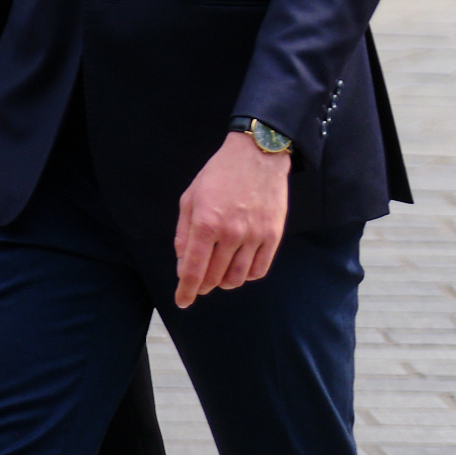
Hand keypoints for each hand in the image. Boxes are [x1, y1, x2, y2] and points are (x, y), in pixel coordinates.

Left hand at [174, 132, 289, 307]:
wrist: (258, 153)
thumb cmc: (219, 173)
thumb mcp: (190, 197)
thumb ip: (183, 232)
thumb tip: (183, 263)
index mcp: (205, 224)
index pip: (192, 271)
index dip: (185, 291)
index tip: (183, 301)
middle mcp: (230, 233)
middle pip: (214, 278)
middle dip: (203, 286)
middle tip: (200, 283)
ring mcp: (254, 235)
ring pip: (237, 278)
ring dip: (224, 283)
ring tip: (220, 275)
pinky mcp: (273, 234)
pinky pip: (259, 269)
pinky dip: (247, 276)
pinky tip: (241, 268)